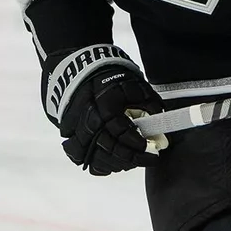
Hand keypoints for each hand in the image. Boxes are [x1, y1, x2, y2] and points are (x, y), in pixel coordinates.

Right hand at [43, 45, 166, 175]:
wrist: (82, 66)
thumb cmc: (111, 75)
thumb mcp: (135, 84)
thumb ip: (149, 103)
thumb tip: (161, 122)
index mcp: (106, 108)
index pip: (124, 135)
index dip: (140, 147)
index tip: (154, 150)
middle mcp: (90, 121)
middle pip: (110, 150)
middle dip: (132, 159)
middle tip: (147, 158)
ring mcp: (76, 128)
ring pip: (95, 158)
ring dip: (115, 164)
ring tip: (130, 161)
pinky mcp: (69, 132)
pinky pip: (79, 156)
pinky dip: (96, 163)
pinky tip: (110, 163)